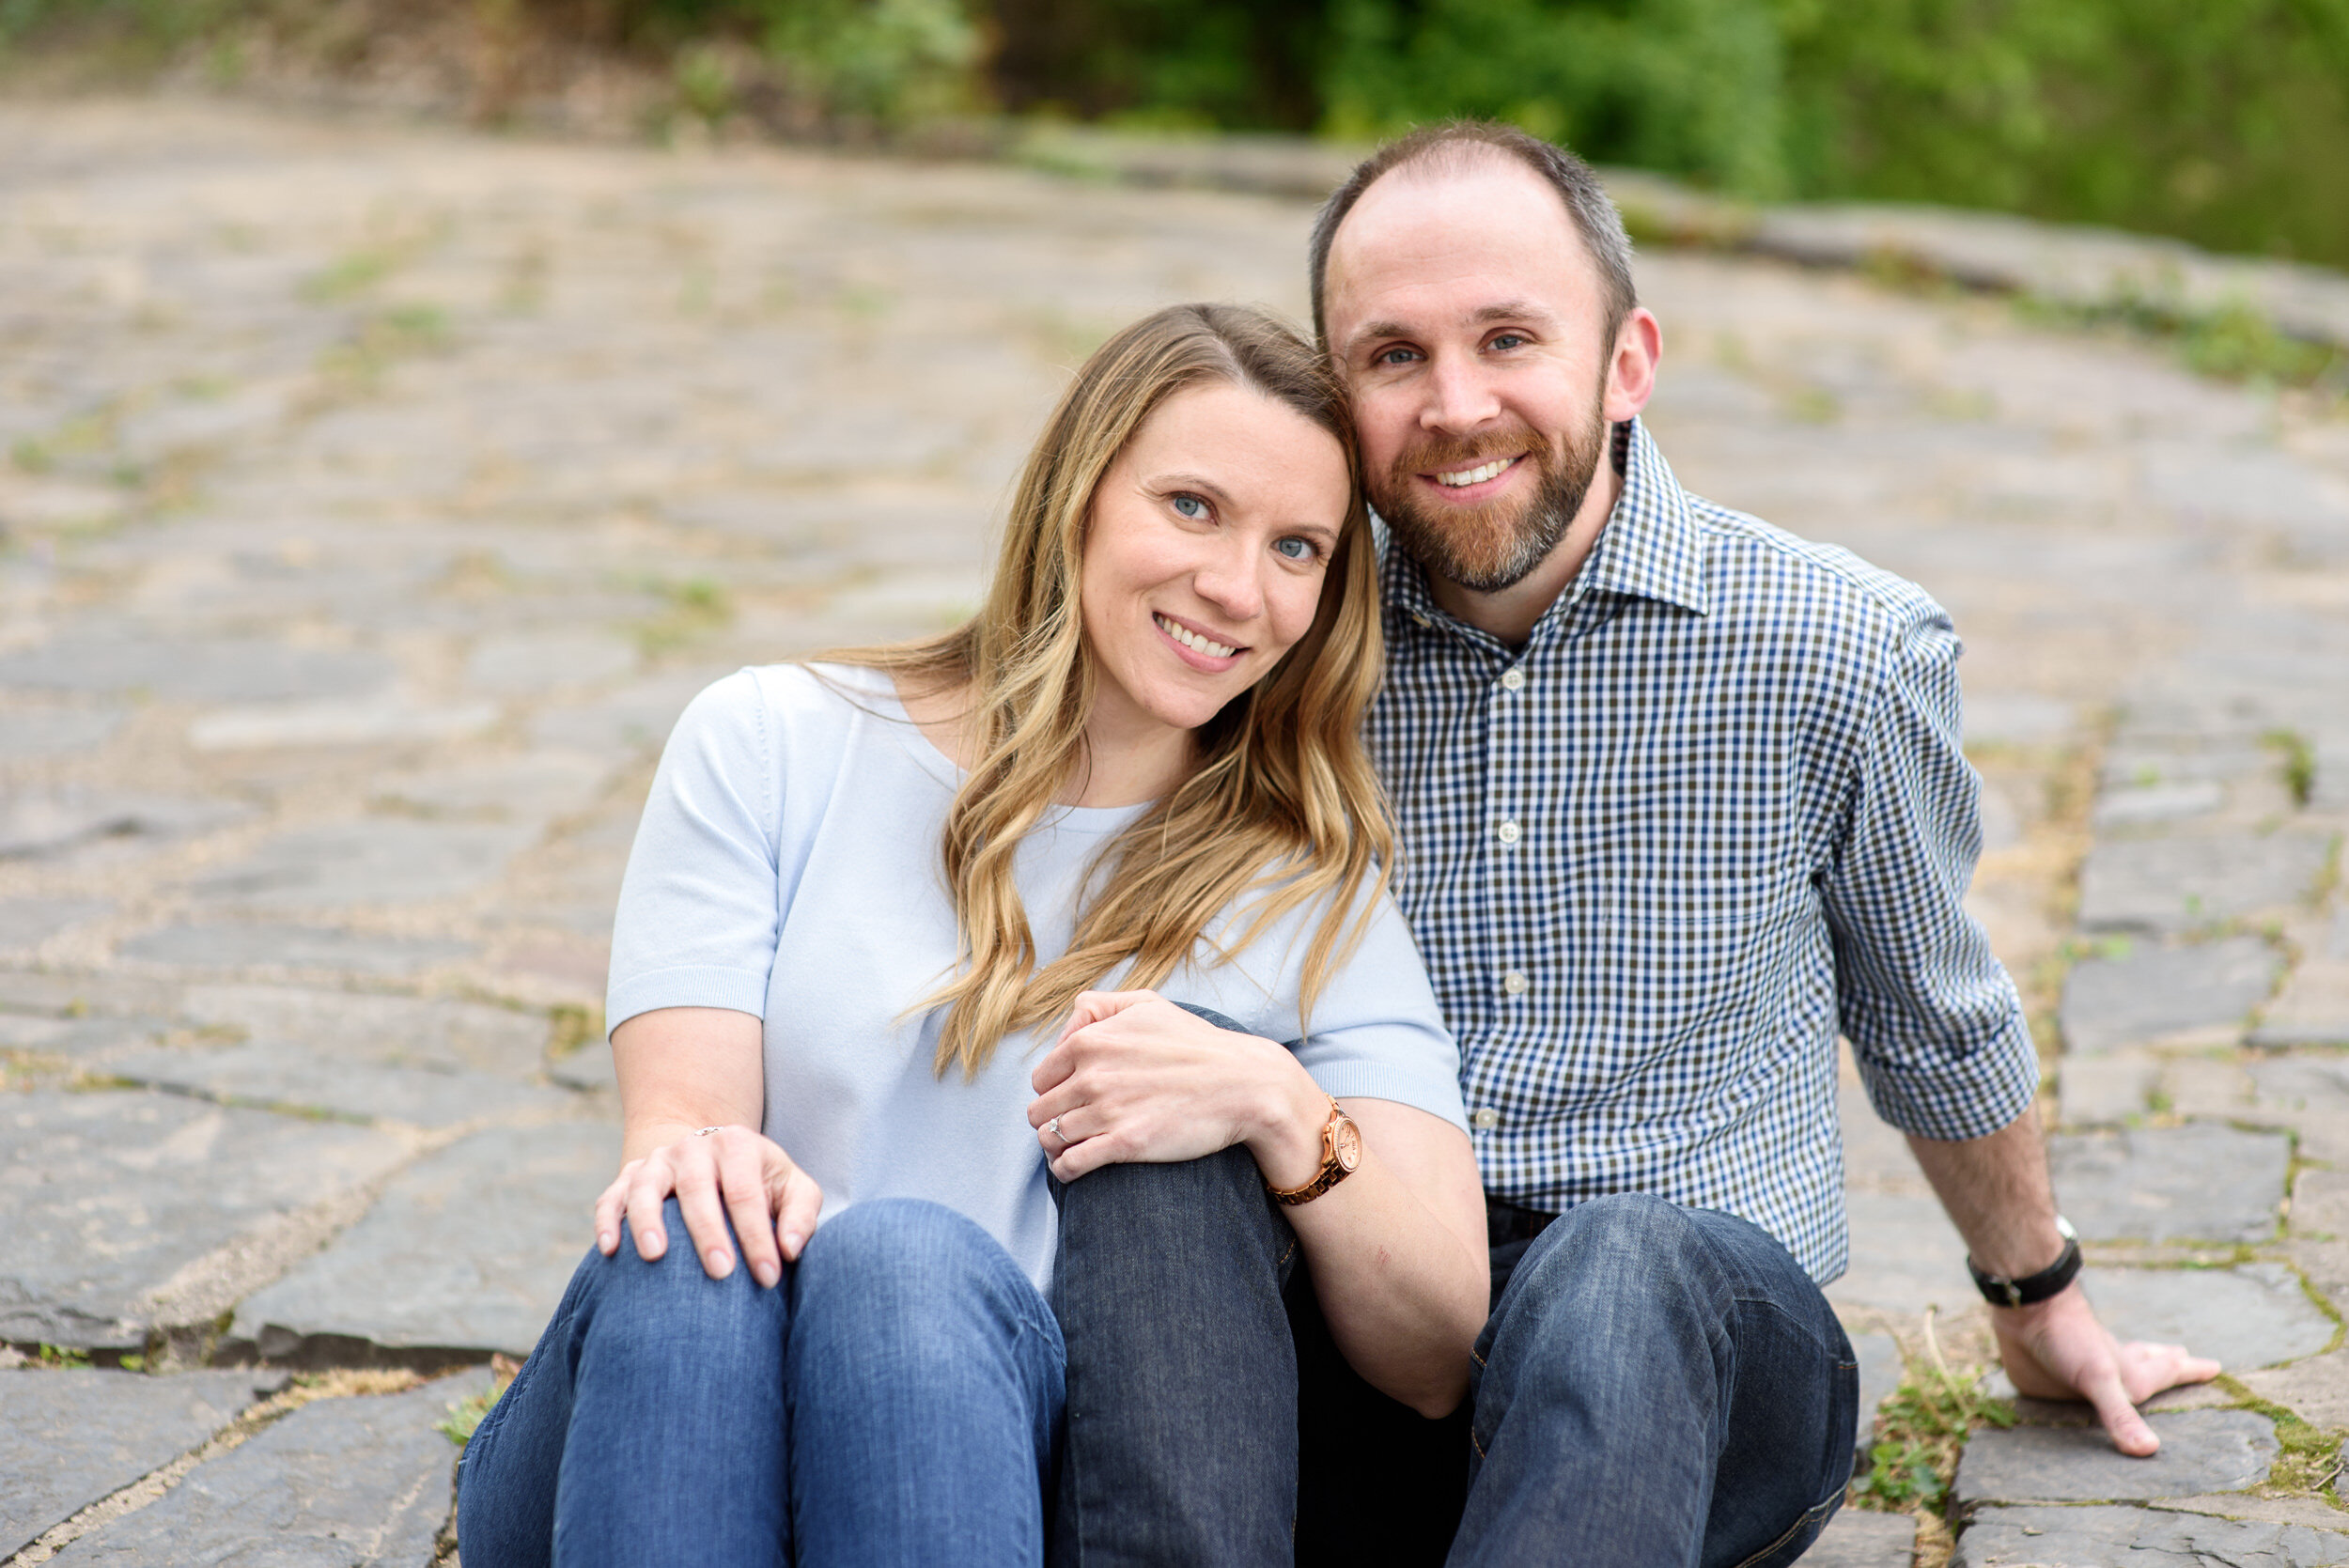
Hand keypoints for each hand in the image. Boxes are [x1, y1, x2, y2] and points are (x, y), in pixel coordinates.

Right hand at [591, 1124, 822, 1288]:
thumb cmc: (760, 1182)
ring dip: (648, 1220)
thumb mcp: (792, 1188)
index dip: (758, 1236)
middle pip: (698, 1189)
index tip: (769, 1278)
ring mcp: (658, 1161)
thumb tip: (789, 1249)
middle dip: (709, 1233)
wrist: (712, 1154)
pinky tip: (610, 1250)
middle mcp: (694, 1148)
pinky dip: (608, 1220)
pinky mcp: (629, 1177)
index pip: (746, 1194)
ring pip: (646, 1187)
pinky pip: (612, 1196)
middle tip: (722, 1274)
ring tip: (656, 1256)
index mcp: (737, 1145)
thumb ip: (801, 1215)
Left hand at [1026, 990, 1324, 1183]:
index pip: (1042, 1077)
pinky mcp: (1125, 1143)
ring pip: (1051, 1137)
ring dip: (1058, 1145)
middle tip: (1074, 1125)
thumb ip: (1099, 1006)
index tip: (1072, 1099)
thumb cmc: (1197, 1044)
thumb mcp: (1148, 1005)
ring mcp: (1106, 1110)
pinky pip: (1069, 1164)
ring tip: (1074, 1147)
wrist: (1244, 1084)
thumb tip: (1069, 1028)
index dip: (1055, 1090)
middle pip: (1040, 1109)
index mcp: (1090, 1041)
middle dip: (1053, 1118)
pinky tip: (1075, 1167)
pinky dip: (1065, 1169)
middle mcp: (1092, 1074)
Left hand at [1992, 1283, 2220, 1454]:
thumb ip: (2121, 1415)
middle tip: (2182, 1356)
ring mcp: (2081, 1375)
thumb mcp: (2099, 1377)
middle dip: (2166, 1365)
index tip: (2215, 1366)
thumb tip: (2150, 1450)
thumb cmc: (2069, 1337)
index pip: (2168, 1373)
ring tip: (2143, 1363)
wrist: (2024, 1310)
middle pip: (2145, 1366)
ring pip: (2112, 1375)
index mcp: (2129, 1373)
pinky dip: (2080, 1391)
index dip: (2190, 1370)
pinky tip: (2073, 1388)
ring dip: (2129, 1370)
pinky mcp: (2049, 1383)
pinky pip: (2071, 1391)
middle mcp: (2110, 1373)